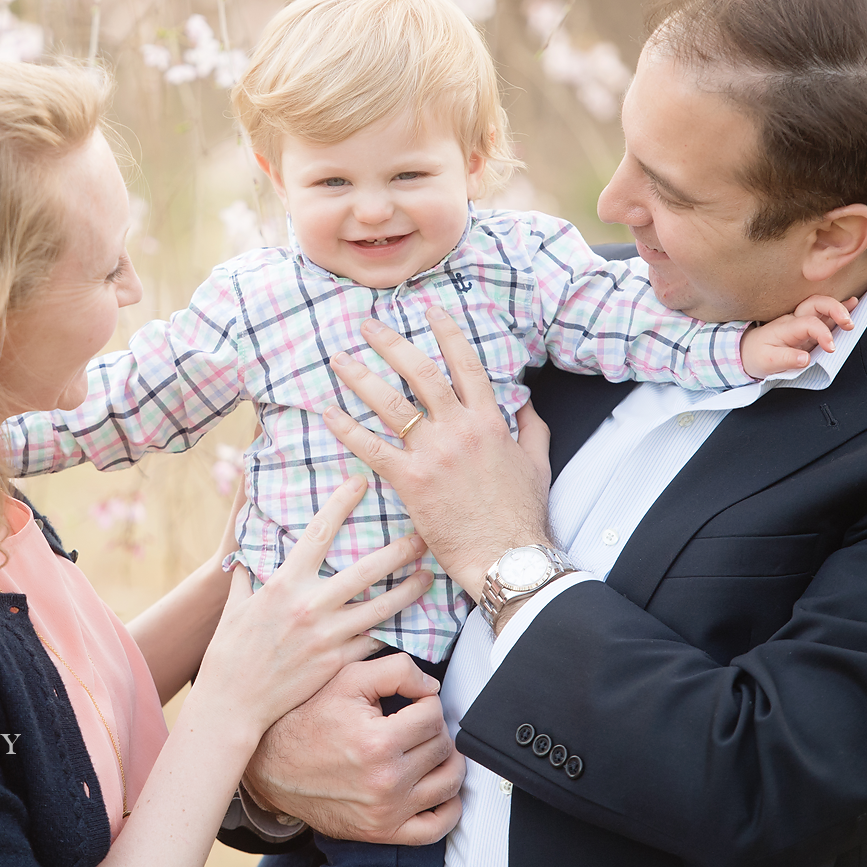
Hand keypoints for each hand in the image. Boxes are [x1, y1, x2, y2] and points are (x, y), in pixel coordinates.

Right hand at [194, 477, 432, 734]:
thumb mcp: (234, 604)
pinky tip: (408, 620)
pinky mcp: (338, 662)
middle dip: (398, 550)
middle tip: (420, 535)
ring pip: (381, 608)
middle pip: (366, 570)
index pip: (318, 533)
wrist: (234, 701)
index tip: (359, 484)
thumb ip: (245, 574)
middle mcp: (310, 606)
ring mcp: (328, 636)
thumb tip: (245, 551)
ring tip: (428, 576)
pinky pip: (373, 641)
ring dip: (409, 591)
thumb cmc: (230, 650)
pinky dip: (390, 629)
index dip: (341, 504)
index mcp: (284, 583)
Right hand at [243, 653, 464, 844]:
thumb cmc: (307, 720)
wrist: (272, 766)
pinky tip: (437, 787)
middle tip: (414, 723)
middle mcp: (385, 781)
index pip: (433, 716)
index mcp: (377, 742)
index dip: (425, 702)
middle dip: (433, 729)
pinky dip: (448, 809)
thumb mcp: (345, 679)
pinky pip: (437, 828)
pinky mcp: (383, 832)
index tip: (411, 703)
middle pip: (442, 747)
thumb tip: (432, 687)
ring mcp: (386, 812)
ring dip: (445, 761)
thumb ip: (396, 670)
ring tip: (427, 749)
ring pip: (448, 783)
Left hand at [321, 305, 554, 595]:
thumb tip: (527, 402)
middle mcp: (460, 429)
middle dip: (391, 343)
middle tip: (367, 325)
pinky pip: (372, 448)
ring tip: (339, 359)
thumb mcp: (537, 462)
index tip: (429, 310)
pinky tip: (329, 413)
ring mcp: (434, 454)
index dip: (447, 332)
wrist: (508, 556)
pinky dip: (348, 429)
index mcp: (490, 421)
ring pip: (391, 404)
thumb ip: (531, 427)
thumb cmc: (522, 514)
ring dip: (361, 377)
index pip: (466, 364)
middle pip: (421, 373)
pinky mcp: (411, 481)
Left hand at [739, 295, 858, 377]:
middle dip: (835, 309)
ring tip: (856, 307)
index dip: (823, 334)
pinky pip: (824, 315)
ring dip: (839, 306)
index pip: (808, 324)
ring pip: (821, 306)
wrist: (745, 351)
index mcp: (785, 328)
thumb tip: (806, 359)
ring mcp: (802, 322)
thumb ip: (787, 359)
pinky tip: (852, 304)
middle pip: (815, 304)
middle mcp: (794, 320)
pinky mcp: (808, 328)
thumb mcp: (767, 361)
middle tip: (849, 323)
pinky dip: (839, 309)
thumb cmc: (756, 355)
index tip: (832, 348)